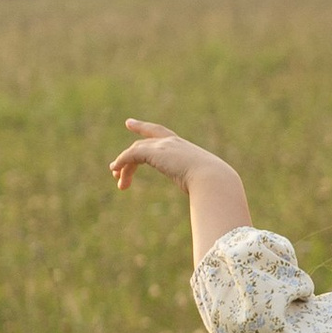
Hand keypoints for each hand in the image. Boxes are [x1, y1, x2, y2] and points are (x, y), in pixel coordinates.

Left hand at [112, 120, 253, 265]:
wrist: (214, 180)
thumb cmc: (214, 188)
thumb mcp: (203, 187)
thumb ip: (201, 192)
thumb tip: (208, 209)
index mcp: (185, 149)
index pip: (162, 134)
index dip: (145, 128)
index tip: (130, 123)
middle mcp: (173, 143)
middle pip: (146, 140)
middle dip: (133, 142)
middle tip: (119, 151)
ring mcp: (164, 146)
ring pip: (135, 152)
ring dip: (124, 167)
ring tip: (119, 183)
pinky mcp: (154, 152)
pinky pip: (131, 156)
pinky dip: (122, 164)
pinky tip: (117, 174)